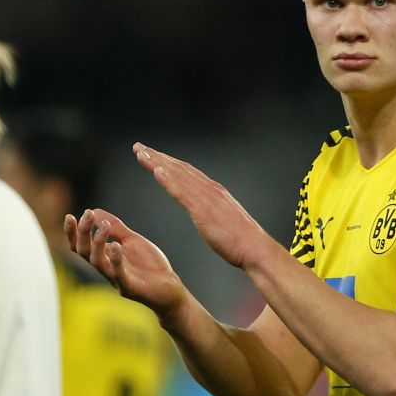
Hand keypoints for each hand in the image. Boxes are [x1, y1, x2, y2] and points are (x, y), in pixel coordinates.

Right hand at [64, 208, 187, 319]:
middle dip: (82, 232)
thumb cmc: (148, 265)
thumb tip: (95, 211)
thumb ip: (115, 227)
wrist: (169, 288)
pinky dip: (115, 260)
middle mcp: (106, 268)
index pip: (80, 245)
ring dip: (97, 241)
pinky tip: (116, 245)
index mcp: (104, 257)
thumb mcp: (131, 240)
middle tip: (87, 214)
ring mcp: (116, 279)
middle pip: (84, 251)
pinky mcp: (129, 288)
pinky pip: (118, 275)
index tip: (70, 216)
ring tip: (104, 225)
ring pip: (96, 261)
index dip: (72, 233)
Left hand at [132, 142, 269, 268]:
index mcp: (214, 191)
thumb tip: (208, 212)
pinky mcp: (203, 210)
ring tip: (141, 153)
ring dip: (158, 163)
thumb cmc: (241, 241)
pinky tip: (156, 171)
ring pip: (178, 175)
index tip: (153, 155)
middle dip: (158, 156)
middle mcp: (210, 189)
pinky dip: (168, 180)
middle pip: (179, 168)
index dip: (168, 162)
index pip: (187, 172)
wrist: (255, 248)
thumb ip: (214, 212)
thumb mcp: (224, 220)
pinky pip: (182, 192)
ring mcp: (207, 197)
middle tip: (139, 147)